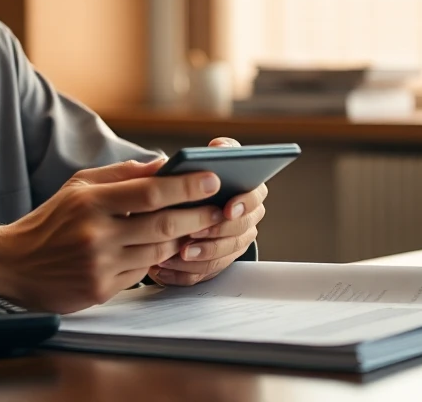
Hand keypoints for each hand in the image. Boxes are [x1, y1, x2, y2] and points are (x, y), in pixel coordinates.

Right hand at [0, 157, 225, 313]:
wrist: (14, 264)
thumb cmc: (51, 220)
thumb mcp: (78, 186)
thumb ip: (121, 174)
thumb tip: (164, 165)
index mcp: (90, 201)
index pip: (150, 192)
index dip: (186, 186)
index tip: (212, 179)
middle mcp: (96, 233)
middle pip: (163, 225)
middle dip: (197, 216)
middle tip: (219, 208)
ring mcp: (99, 264)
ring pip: (158, 252)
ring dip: (182, 240)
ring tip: (197, 227)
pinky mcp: (100, 289)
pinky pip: (142, 273)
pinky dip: (155, 261)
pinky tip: (163, 251)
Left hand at [148, 137, 266, 287]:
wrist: (178, 203)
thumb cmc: (194, 177)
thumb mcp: (208, 157)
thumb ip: (218, 151)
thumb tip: (218, 148)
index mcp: (249, 191)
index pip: (256, 198)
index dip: (244, 204)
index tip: (228, 208)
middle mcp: (245, 219)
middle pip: (240, 231)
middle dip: (217, 232)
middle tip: (195, 232)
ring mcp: (231, 243)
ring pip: (223, 255)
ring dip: (202, 255)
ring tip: (179, 252)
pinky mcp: (214, 262)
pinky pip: (205, 273)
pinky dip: (186, 272)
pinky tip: (166, 267)